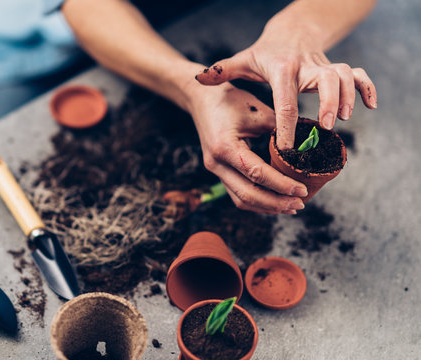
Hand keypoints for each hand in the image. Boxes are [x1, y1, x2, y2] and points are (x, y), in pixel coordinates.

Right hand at [184, 81, 306, 213]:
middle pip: (247, 195)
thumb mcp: (258, 110)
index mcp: (225, 147)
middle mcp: (216, 163)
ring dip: (267, 206)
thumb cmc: (230, 100)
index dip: (281, 185)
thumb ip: (279, 131)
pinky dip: (258, 200)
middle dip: (276, 203)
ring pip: (241, 199)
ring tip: (290, 206)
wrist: (203, 99)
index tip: (302, 189)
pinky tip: (275, 200)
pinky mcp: (219, 172)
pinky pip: (238, 194)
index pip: (257, 173)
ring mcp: (215, 170)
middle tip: (300, 204)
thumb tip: (306, 150)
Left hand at [195, 26, 376, 149]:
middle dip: (327, 103)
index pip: (285, 99)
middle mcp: (306, 66)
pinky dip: (368, 88)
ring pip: (343, 76)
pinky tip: (372, 106)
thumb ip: (222, 71)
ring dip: (346, 97)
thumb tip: (199, 78)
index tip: (287, 147)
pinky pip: (359, 75)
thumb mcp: (242, 61)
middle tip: (325, 127)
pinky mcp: (336, 69)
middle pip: (325, 79)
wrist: (290, 32)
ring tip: (341, 121)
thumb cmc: (263, 53)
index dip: (287, 125)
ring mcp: (324, 66)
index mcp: (281, 69)